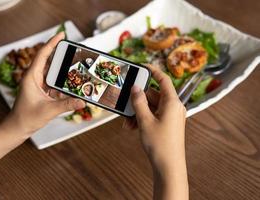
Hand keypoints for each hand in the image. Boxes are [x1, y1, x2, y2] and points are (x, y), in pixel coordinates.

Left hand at [5, 32, 84, 136]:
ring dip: (62, 69)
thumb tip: (82, 101)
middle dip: (60, 54)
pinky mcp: (41, 92)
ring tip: (74, 66)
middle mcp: (34, 78)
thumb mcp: (48, 110)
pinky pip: (53, 82)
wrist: (17, 128)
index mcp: (31, 77)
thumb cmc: (26, 118)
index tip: (61, 34)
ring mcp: (37, 85)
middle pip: (48, 61)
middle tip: (73, 49)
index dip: (52, 43)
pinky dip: (61, 81)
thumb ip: (67, 105)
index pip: (42, 55)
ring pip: (51, 72)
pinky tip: (70, 83)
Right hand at [124, 64, 187, 198]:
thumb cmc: (160, 144)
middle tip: (126, 107)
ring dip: (138, 113)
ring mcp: (171, 116)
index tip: (142, 66)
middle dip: (138, 102)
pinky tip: (133, 127)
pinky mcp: (168, 124)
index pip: (163, 80)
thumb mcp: (145, 121)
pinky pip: (154, 115)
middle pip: (153, 95)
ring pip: (151, 107)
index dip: (153, 71)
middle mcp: (173, 107)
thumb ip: (139, 102)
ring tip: (128, 124)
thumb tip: (135, 88)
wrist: (169, 166)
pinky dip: (143, 119)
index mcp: (172, 103)